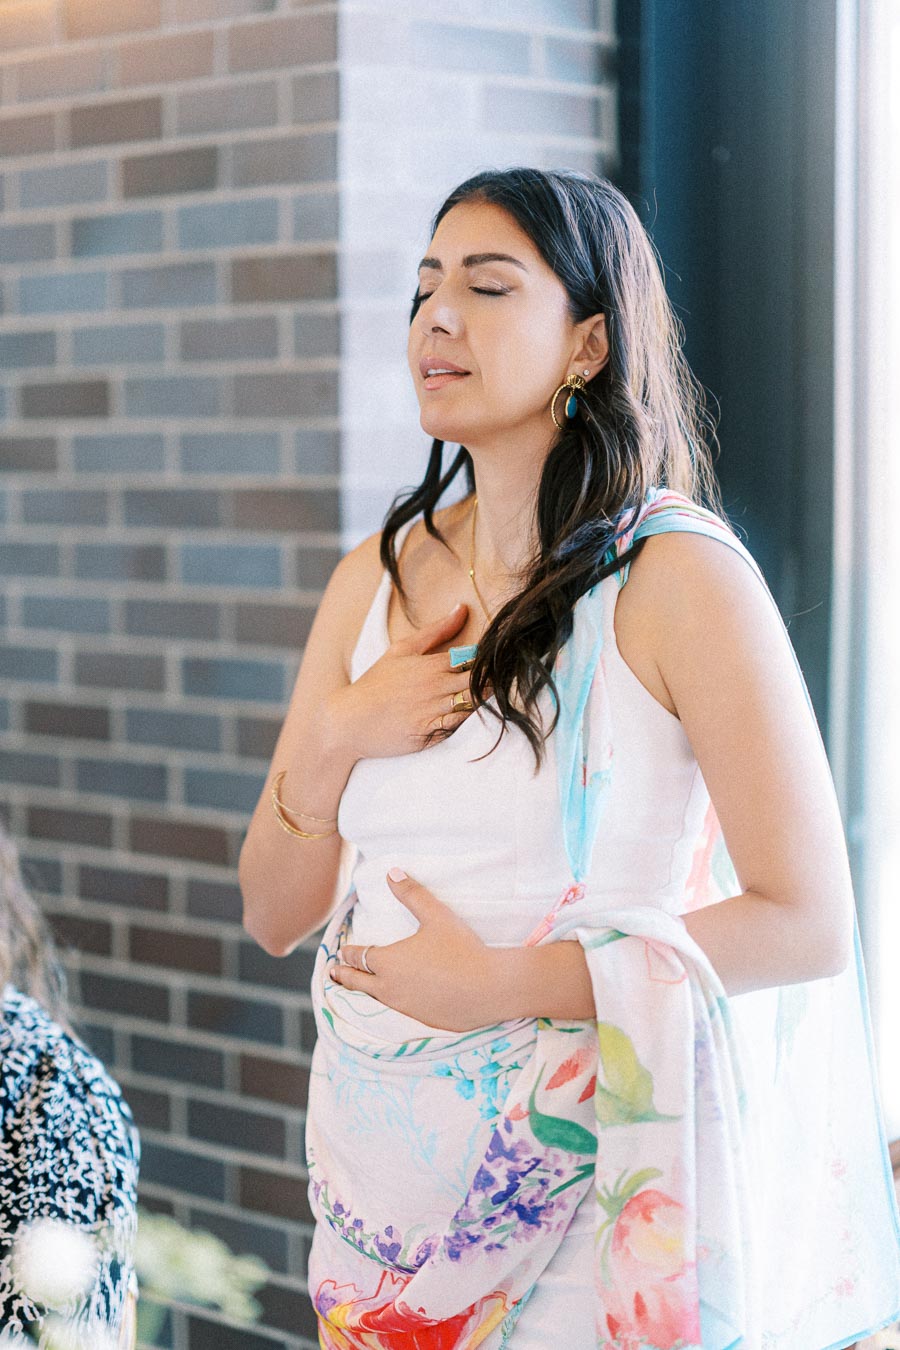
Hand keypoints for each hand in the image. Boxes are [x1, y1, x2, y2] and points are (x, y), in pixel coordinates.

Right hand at [324, 604, 481, 760]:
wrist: (349, 719)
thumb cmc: (376, 682)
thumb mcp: (402, 650)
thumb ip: (436, 630)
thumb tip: (463, 608)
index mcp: (432, 664)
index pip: (475, 657)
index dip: (488, 660)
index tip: (493, 661)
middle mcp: (435, 686)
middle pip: (479, 680)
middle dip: (491, 679)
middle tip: (498, 680)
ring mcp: (434, 710)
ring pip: (474, 702)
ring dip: (484, 699)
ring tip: (488, 697)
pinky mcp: (431, 732)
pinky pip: (460, 725)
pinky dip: (470, 720)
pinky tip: (472, 716)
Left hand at [328, 868, 499, 1032]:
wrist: (490, 989)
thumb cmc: (461, 950)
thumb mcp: (436, 916)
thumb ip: (412, 894)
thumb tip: (391, 872)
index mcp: (387, 962)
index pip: (358, 956)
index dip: (347, 952)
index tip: (341, 951)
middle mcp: (389, 988)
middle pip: (358, 982)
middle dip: (344, 976)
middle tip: (333, 973)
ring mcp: (405, 1008)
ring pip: (375, 1000)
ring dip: (363, 992)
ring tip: (357, 990)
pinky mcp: (422, 1021)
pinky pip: (397, 1012)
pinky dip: (388, 1004)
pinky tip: (394, 1002)